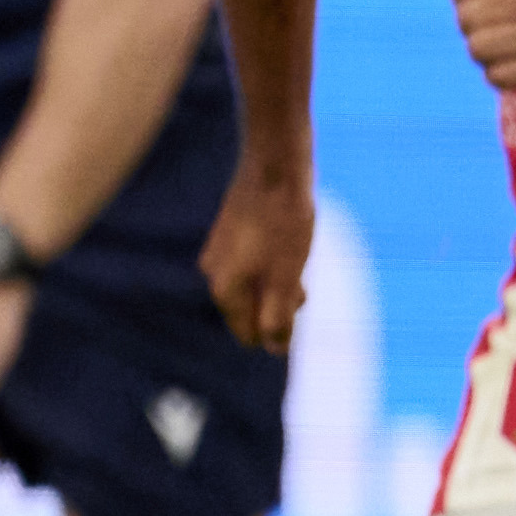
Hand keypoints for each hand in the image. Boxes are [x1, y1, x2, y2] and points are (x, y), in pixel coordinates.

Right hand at [205, 157, 315, 352]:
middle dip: (278, 308)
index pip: (246, 332)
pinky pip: (251, 264)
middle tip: (302, 291)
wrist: (276, 165)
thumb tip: (272, 350)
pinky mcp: (231, 231)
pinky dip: (272, 267)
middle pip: (248, 309)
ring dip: (278, 287)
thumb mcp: (287, 275)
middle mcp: (213, 271)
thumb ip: (278, 316)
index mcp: (223, 288)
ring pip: (251, 284)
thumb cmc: (284, 221)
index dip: (276, 333)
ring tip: (299, 272)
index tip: (298, 310)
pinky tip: (292, 253)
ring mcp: (219, 250)